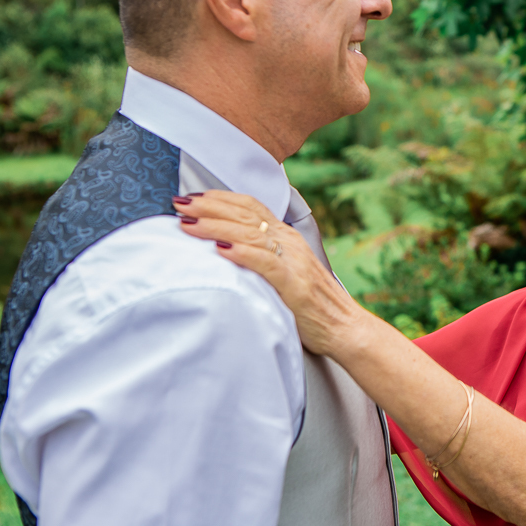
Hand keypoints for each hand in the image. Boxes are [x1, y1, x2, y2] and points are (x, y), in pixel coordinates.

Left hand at [174, 191, 369, 357]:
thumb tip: (226, 251)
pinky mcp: (294, 284)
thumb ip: (262, 258)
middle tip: (179, 204)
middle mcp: (290, 243)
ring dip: (216, 226)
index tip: (191, 198)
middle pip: (245, 215)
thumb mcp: (285, 272)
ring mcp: (293, 261)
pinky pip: (265, 263)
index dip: (219, 199)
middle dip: (209, 207)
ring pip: (250, 234)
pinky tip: (221, 248)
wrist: (345, 327)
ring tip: (189, 224)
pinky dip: (242, 253)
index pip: (250, 207)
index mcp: (287, 238)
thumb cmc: (312, 306)